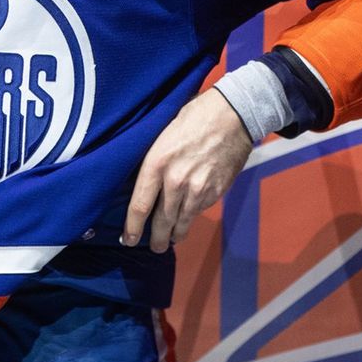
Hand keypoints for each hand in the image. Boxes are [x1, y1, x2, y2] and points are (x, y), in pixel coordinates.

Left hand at [123, 88, 252, 253]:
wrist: (232, 114)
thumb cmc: (193, 117)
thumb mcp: (162, 135)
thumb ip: (154, 162)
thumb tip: (145, 183)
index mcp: (156, 163)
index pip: (139, 205)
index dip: (133, 227)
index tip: (129, 239)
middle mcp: (176, 181)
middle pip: (162, 221)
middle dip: (156, 239)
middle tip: (153, 247)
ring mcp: (198, 189)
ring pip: (183, 221)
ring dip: (176, 233)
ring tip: (171, 239)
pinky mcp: (216, 191)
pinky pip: (200, 210)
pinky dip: (193, 216)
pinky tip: (189, 217)